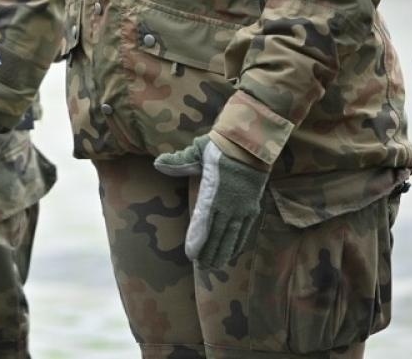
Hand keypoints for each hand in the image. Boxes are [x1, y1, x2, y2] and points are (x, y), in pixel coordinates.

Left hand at [152, 135, 269, 268]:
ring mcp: (242, 207)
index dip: (197, 240)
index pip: (203, 221)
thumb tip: (158, 164)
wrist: (250, 143)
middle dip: (210, 252)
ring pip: (232, 235)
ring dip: (224, 252)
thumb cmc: (220, 146)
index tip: (191, 255)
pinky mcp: (252, 207)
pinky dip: (238, 243)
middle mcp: (229, 204)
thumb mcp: (197, 151)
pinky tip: (233, 252)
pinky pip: (245, 230)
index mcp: (214, 192)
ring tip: (216, 266)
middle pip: (218, 234)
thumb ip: (179, 162)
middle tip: (202, 267)